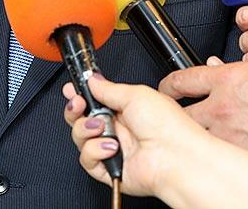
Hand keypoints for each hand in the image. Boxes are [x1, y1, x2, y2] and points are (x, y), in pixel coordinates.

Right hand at [62, 76, 212, 197]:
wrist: (175, 156)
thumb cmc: (167, 126)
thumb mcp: (136, 94)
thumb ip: (109, 88)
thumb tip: (93, 79)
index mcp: (126, 108)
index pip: (95, 100)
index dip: (81, 94)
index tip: (72, 90)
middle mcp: (118, 128)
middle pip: (82, 118)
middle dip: (76, 109)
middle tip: (79, 104)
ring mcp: (113, 148)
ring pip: (81, 138)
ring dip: (86, 129)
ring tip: (102, 127)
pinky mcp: (109, 168)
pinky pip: (87, 159)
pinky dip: (95, 151)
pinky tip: (111, 147)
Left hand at [159, 59, 247, 168]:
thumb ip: (236, 72)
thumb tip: (217, 69)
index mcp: (226, 80)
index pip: (181, 81)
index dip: (167, 86)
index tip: (166, 90)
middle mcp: (221, 107)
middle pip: (178, 115)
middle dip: (172, 118)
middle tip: (170, 121)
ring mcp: (230, 135)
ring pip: (196, 140)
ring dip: (194, 140)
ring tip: (194, 142)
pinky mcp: (243, 157)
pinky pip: (222, 158)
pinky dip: (220, 157)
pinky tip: (223, 157)